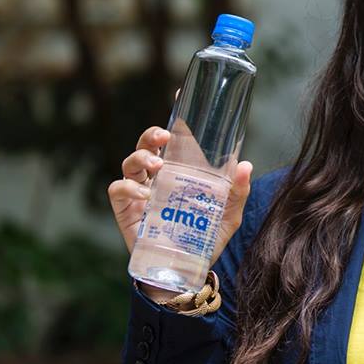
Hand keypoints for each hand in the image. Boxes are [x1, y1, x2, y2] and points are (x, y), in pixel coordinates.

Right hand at [107, 125, 253, 297]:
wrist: (188, 269)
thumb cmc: (207, 236)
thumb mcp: (229, 214)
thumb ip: (237, 191)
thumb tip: (245, 164)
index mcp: (181, 169)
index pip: (176, 137)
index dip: (175, 114)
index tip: (180, 93)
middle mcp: (158, 175)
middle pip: (147, 143)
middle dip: (151, 134)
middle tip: (163, 137)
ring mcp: (140, 191)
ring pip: (130, 162)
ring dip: (140, 157)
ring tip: (158, 165)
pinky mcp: (126, 210)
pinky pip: (117, 189)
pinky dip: (128, 187)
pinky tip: (145, 194)